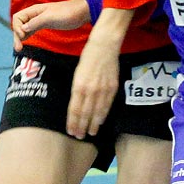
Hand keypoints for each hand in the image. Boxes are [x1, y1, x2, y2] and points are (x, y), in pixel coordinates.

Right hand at [11, 0, 90, 50]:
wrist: (80, 12)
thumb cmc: (67, 13)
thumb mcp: (50, 17)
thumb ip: (36, 22)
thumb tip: (23, 29)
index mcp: (34, 10)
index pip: (17, 18)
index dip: (17, 28)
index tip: (24, 36)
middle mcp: (34, 14)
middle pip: (19, 24)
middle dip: (16, 36)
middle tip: (18, 49)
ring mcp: (39, 20)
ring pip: (24, 28)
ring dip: (20, 38)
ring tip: (19, 49)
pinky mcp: (44, 24)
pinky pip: (31, 30)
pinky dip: (26, 36)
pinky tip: (24, 42)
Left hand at [64, 7, 132, 136]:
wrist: (104, 46)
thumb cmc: (87, 58)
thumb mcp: (77, 73)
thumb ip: (77, 90)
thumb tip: (76, 106)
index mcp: (78, 86)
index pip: (74, 110)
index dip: (73, 122)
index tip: (70, 131)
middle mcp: (90, 90)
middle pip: (85, 114)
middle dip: (81, 127)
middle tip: (79, 137)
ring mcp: (102, 90)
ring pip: (97, 112)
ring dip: (93, 124)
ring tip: (90, 134)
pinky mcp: (112, 88)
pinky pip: (107, 105)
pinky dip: (103, 115)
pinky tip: (100, 122)